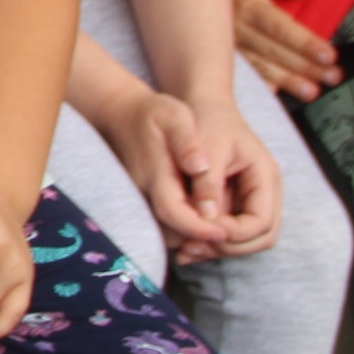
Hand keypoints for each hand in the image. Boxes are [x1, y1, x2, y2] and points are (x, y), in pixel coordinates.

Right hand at [97, 89, 232, 260]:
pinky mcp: (143, 202)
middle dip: (199, 240)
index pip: (174, 213)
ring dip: (192, 238)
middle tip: (231, 235)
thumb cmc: (154, 114)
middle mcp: (142, 192)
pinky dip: (184, 231)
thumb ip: (187, 142)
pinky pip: (164, 228)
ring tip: (222, 229)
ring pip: (167, 235)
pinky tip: (206, 220)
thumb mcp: (175, 116)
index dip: (199, 228)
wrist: (123, 114)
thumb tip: (200, 167)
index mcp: (154, 174)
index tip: (224, 232)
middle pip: (170, 234)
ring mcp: (140, 200)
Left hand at [174, 96, 282, 261]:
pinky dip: (211, 241)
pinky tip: (185, 245)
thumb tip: (205, 219)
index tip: (204, 229)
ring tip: (186, 251)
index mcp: (265, 176)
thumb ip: (208, 182)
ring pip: (246, 241)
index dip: (235, 233)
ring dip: (218, 249)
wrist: (202, 103)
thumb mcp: (208, 146)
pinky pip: (229, 232)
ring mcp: (251, 199)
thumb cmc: (206, 119)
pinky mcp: (234, 203)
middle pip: (260, 238)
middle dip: (228, 247)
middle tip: (194, 249)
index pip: (262, 222)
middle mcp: (265, 192)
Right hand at [234, 0, 338, 100]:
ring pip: (264, 67)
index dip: (305, 43)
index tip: (328, 55)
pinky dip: (264, 86)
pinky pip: (248, 74)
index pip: (281, 28)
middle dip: (307, 67)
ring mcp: (232, 46)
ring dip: (290, 81)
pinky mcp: (228, 55)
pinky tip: (279, 93)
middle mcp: (238, 29)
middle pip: (276, 52)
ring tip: (312, 90)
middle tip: (332, 75)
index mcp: (248, 6)